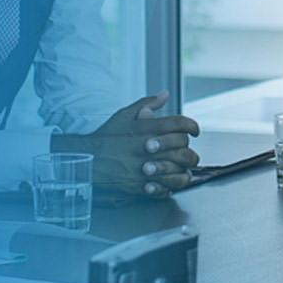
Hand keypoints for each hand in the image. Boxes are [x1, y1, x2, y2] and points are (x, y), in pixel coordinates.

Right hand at [52, 93, 200, 197]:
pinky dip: (171, 186)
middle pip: (184, 149)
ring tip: (184, 169)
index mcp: (146, 129)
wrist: (87, 160)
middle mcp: (148, 148)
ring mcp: (146, 168)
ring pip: (179, 171)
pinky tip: (169, 181)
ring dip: (185, 170)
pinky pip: (166, 188)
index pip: (180, 125)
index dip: (192, 126)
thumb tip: (165, 94)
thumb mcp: (124, 116)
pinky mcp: (141, 185)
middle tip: (189, 152)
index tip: (195, 131)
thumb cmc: (106, 137)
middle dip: (190, 151)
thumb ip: (147, 104)